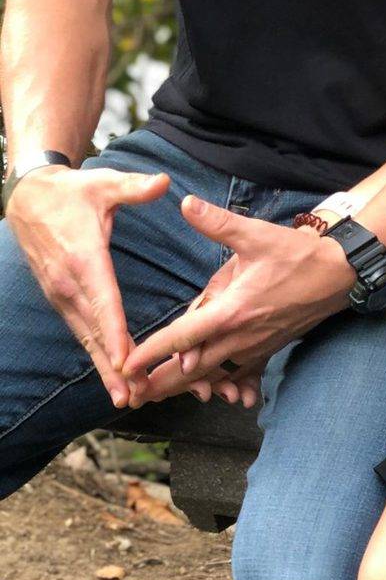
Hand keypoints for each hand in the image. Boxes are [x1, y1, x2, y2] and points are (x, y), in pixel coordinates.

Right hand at [6, 164, 170, 410]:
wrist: (30, 198)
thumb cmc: (73, 192)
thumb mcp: (104, 184)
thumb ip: (135, 187)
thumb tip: (163, 183)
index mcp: (84, 258)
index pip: (103, 301)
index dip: (115, 332)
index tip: (125, 359)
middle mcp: (69, 283)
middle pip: (95, 330)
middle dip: (113, 365)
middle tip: (132, 395)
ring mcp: (61, 293)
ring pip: (86, 336)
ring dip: (103, 367)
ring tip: (124, 396)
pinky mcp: (60, 297)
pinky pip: (81, 329)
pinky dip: (95, 353)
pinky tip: (109, 374)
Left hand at [120, 197, 353, 403]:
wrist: (341, 273)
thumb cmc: (299, 254)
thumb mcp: (257, 235)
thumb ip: (217, 222)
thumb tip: (186, 203)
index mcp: (232, 311)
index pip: (181, 338)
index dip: (150, 354)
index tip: (125, 367)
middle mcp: (241, 337)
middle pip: (191, 369)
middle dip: (159, 384)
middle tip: (131, 396)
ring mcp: (256, 347)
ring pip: (212, 375)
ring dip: (185, 386)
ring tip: (158, 396)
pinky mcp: (269, 348)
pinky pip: (238, 374)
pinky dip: (219, 384)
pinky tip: (208, 391)